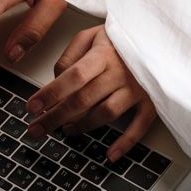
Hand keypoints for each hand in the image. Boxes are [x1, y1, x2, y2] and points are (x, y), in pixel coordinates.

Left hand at [26, 25, 155, 161]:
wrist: (159, 37)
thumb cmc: (119, 38)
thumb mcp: (90, 36)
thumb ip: (69, 57)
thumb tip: (55, 81)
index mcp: (102, 54)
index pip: (72, 76)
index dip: (51, 93)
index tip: (31, 107)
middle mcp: (120, 72)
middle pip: (83, 100)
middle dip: (56, 117)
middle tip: (36, 130)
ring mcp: (137, 88)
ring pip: (106, 114)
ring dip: (83, 126)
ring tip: (66, 130)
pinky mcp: (152, 100)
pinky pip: (140, 125)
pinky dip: (126, 142)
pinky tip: (110, 155)